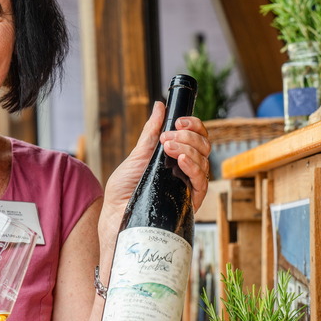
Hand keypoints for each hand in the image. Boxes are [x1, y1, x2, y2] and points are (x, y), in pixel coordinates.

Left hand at [101, 102, 211, 235]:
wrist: (117, 215)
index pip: (196, 137)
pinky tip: (180, 161)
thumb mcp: (138, 154)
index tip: (178, 121)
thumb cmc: (124, 190)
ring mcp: (189, 185)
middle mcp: (185, 170)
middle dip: (188, 136)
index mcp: (175, 157)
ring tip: (167, 148)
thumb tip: (160, 106)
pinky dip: (193, 167)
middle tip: (166, 138)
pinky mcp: (191, 201)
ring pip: (204, 160)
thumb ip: (151, 132)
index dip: (193, 125)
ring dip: (187, 148)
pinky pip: (202, 181)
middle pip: (204, 146)